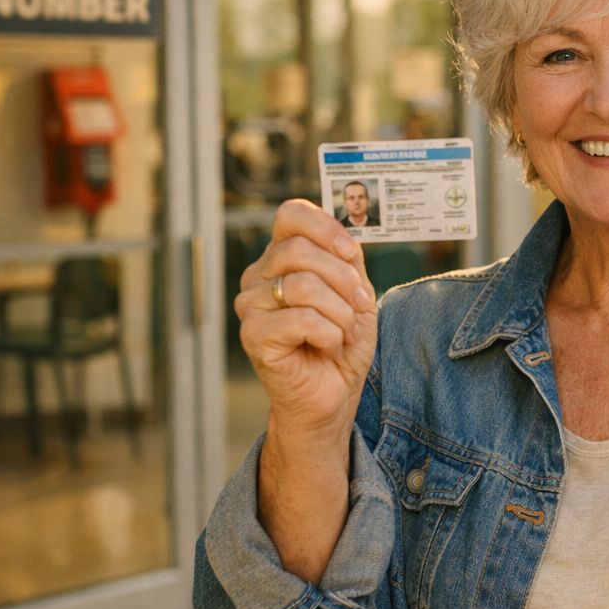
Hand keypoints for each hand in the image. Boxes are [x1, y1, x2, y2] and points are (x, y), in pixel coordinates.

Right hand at [235, 199, 377, 432]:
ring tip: (344, 332)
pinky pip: (301, 319)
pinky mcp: (253, 335)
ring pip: (304, 285)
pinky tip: (328, 347)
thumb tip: (348, 234)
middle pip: (300, 250)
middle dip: (343, 279)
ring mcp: (251, 305)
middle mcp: (259, 276)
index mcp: (280, 258)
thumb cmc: (341, 343)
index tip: (351, 253)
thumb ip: (348, 260)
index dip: (326, 228)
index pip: (291, 215)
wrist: (332, 394)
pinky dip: (329, 334)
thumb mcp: (356, 294)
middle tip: (358, 307)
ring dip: (340, 312)